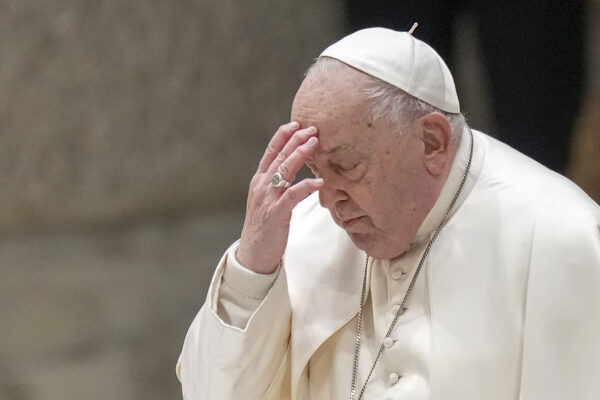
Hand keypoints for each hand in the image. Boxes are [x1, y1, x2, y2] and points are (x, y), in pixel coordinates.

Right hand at [236, 121, 321, 273]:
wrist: (254, 253)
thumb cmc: (264, 226)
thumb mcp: (268, 199)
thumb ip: (277, 182)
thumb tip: (293, 166)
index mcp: (259, 180)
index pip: (270, 151)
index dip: (282, 135)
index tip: (296, 123)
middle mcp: (261, 186)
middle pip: (279, 156)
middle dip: (295, 140)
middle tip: (312, 128)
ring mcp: (267, 199)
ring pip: (284, 170)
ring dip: (300, 155)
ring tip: (315, 144)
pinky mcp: (276, 213)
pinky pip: (292, 195)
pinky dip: (306, 186)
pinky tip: (319, 181)